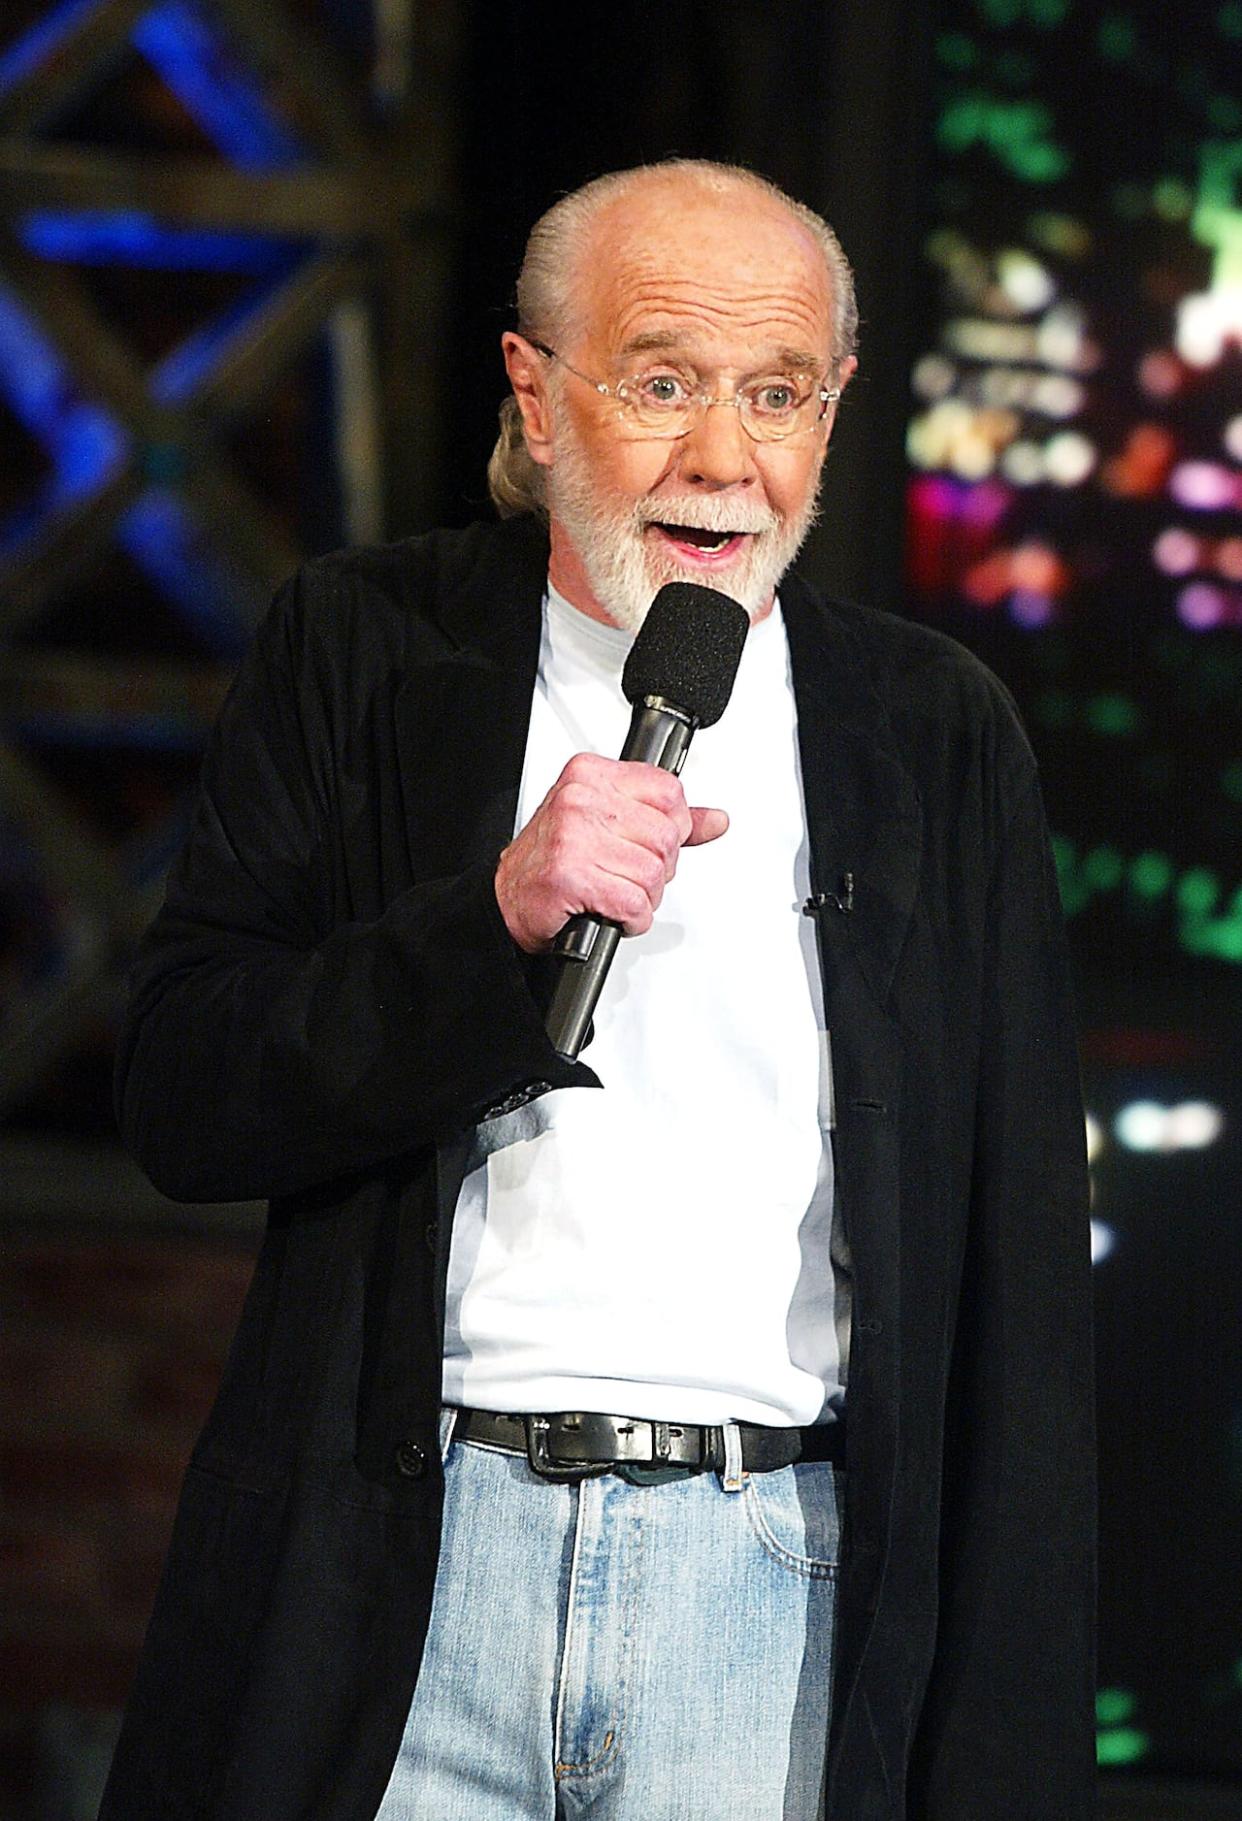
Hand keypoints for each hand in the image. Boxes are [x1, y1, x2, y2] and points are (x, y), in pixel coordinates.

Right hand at [495, 753, 727, 952]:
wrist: (507, 900)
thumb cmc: (554, 861)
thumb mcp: (609, 822)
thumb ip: (664, 818)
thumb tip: (715, 820)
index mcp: (590, 775)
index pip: (668, 792)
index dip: (671, 827)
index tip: (647, 843)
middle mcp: (580, 800)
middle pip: (665, 837)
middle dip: (657, 868)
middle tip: (627, 874)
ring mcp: (574, 837)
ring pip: (654, 873)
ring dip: (643, 897)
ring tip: (614, 892)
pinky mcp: (572, 877)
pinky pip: (634, 903)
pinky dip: (632, 918)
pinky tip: (613, 912)